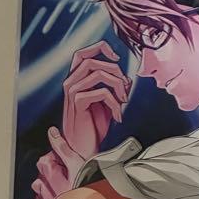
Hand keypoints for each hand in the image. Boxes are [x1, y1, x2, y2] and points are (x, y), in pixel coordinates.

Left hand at [32, 127, 85, 198]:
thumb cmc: (87, 194)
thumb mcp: (78, 164)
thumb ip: (63, 147)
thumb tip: (52, 133)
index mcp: (49, 173)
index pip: (44, 160)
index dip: (56, 160)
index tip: (67, 163)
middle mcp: (43, 188)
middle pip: (42, 176)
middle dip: (52, 175)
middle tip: (69, 178)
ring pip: (41, 192)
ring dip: (49, 190)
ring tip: (66, 191)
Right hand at [62, 41, 130, 162]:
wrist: (83, 149)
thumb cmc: (93, 128)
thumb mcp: (106, 104)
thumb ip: (114, 88)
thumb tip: (127, 78)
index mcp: (76, 80)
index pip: (82, 53)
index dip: (100, 49)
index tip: (117, 58)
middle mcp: (70, 83)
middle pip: (92, 60)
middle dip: (114, 70)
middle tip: (125, 87)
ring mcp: (72, 92)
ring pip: (98, 73)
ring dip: (117, 85)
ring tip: (123, 101)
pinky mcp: (77, 103)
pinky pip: (101, 92)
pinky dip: (115, 103)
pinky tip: (118, 116)